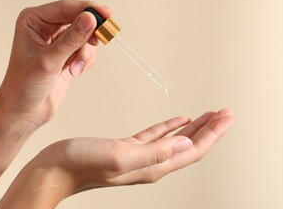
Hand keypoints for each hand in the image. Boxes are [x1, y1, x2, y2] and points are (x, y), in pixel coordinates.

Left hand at [0, 0, 111, 130]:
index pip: (66, 7)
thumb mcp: (49, 61)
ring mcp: (58, 41)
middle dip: (91, 31)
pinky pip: (87, 49)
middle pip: (79, 17)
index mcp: (34, 21)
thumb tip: (90, 19)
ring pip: (85, 35)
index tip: (106, 14)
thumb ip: (72, 39)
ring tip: (75, 68)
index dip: (88, 9)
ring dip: (85, 53)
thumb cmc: (24, 86)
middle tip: (103, 37)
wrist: (25, 111)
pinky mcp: (68, 54)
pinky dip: (86, 60)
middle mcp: (46, 27)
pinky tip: (75, 71)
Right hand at [0, 109, 233, 207]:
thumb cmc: (81, 163)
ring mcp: (141, 155)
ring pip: (177, 139)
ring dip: (195, 127)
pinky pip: (158, 135)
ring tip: (209, 115)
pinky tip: (180, 120)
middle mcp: (152, 162)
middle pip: (190, 145)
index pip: (193, 150)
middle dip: (211, 129)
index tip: (227, 117)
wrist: (54, 169)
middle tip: (226, 113)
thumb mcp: (121, 156)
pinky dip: (172, 126)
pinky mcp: (129, 147)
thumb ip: (156, 152)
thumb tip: (187, 146)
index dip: (213, 133)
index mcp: (154, 165)